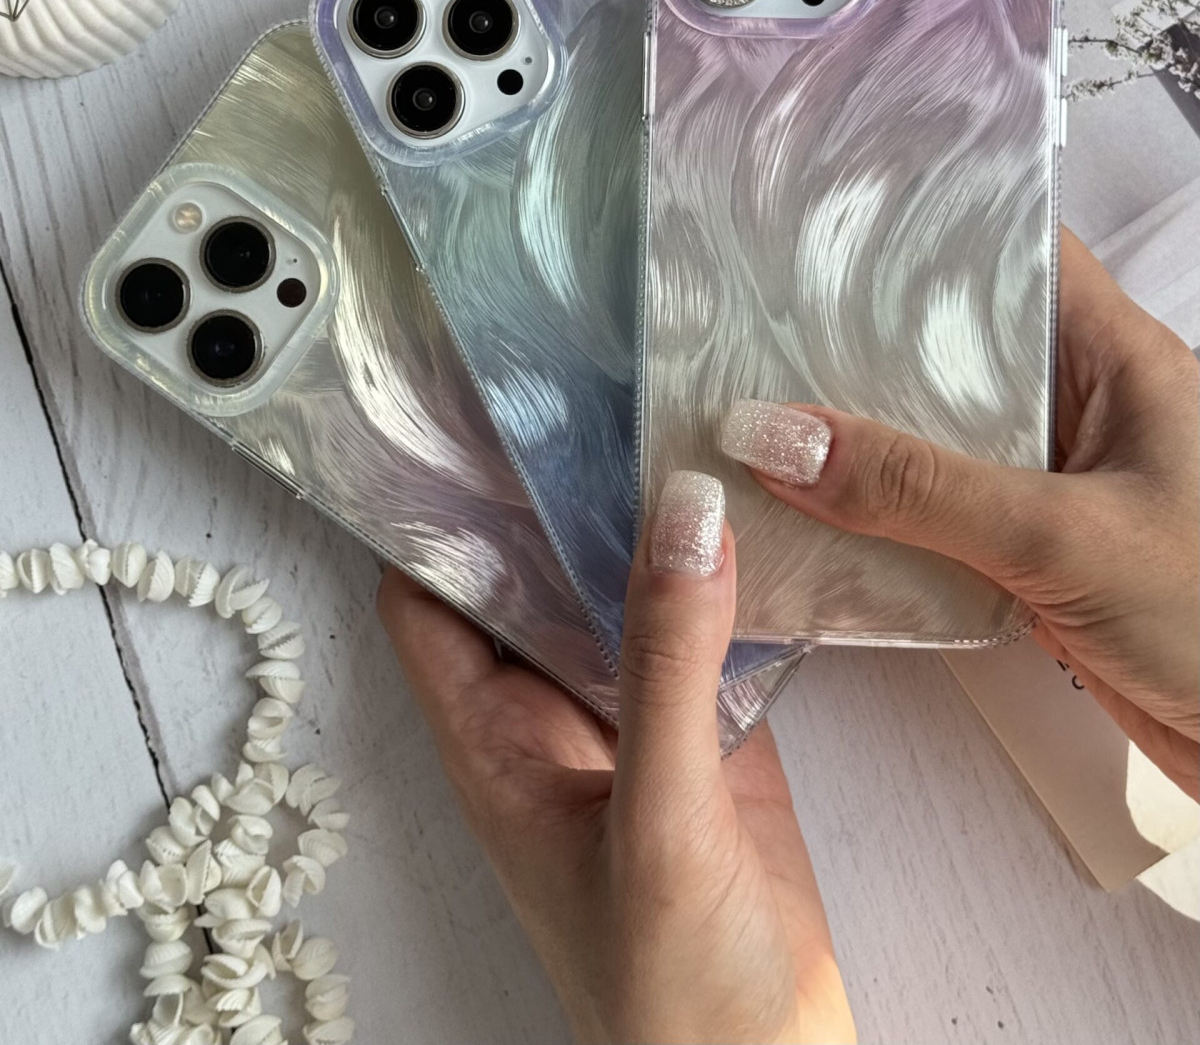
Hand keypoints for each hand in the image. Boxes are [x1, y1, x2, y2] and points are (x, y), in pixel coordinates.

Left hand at [377, 478, 854, 1044]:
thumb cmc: (675, 1001)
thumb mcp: (660, 821)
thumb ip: (666, 666)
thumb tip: (683, 516)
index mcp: (497, 745)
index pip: (430, 602)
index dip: (435, 516)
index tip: (475, 424)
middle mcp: (556, 724)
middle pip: (533, 584)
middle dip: (559, 503)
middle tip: (600, 393)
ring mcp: (637, 728)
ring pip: (625, 601)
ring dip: (648, 535)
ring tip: (681, 432)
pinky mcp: (716, 740)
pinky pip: (709, 636)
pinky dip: (727, 584)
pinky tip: (761, 528)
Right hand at [721, 228, 1199, 795]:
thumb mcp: (1060, 537)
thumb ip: (919, 490)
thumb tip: (781, 438)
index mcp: (1124, 362)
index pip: (1023, 257)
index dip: (936, 236)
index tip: (837, 240)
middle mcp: (1095, 410)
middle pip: (968, 350)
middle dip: (875, 346)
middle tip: (775, 336)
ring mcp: (1070, 485)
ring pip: (952, 440)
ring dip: (876, 444)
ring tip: (776, 423)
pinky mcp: (1050, 556)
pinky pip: (954, 518)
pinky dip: (895, 520)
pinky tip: (829, 523)